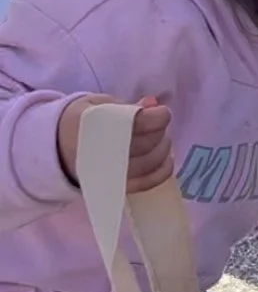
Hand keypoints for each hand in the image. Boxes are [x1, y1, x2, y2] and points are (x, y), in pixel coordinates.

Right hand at [57, 94, 172, 193]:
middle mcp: (104, 153)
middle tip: (157, 124)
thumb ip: (126, 105)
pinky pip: (148, 182)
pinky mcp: (118, 188)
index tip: (161, 111)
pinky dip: (162, 170)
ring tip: (159, 139)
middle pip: (148, 144)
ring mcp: (112, 174)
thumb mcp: (98, 104)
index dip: (157, 117)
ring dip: (163, 149)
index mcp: (96, 126)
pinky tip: (166, 158)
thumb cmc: (81, 121)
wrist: (57, 148)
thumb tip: (152, 103)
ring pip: (151, 163)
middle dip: (160, 132)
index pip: (138, 124)